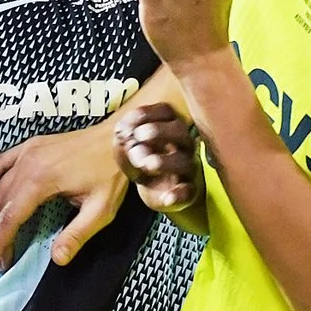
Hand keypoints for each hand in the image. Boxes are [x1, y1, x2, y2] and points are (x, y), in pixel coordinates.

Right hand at [0, 119, 128, 271]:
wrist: (116, 139)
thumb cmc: (111, 174)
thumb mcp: (100, 210)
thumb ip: (77, 235)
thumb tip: (57, 259)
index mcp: (41, 180)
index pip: (11, 216)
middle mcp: (27, 163)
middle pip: (1, 204)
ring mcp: (26, 152)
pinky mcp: (29, 146)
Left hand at [113, 102, 203, 218]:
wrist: (157, 190)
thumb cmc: (144, 161)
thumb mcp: (128, 148)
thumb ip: (123, 138)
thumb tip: (122, 132)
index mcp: (170, 127)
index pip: (167, 111)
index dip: (148, 113)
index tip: (128, 122)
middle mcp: (183, 144)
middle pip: (180, 130)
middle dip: (159, 131)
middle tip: (138, 136)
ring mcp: (187, 167)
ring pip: (184, 161)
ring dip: (165, 161)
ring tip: (146, 164)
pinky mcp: (188, 190)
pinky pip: (189, 191)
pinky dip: (179, 194)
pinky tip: (167, 198)